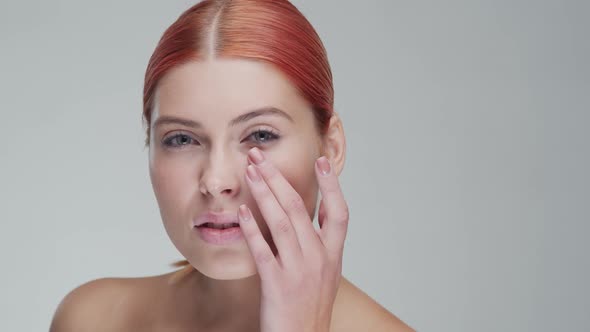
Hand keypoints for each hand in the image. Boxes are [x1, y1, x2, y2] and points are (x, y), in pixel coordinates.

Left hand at [238, 147, 348, 331]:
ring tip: (249, 172)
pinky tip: (241, 212)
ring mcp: (299, 271)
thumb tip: (312, 212)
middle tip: (260, 155)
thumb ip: (319, 244)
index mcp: (333, 255)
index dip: (332, 185)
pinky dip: (252, 229)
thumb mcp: (324, 273)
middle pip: (300, 208)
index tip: (321, 161)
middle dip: (278, 177)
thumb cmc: (309, 308)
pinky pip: (263, 251)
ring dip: (264, 193)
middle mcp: (319, 258)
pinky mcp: (277, 284)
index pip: (339, 212)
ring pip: (281, 222)